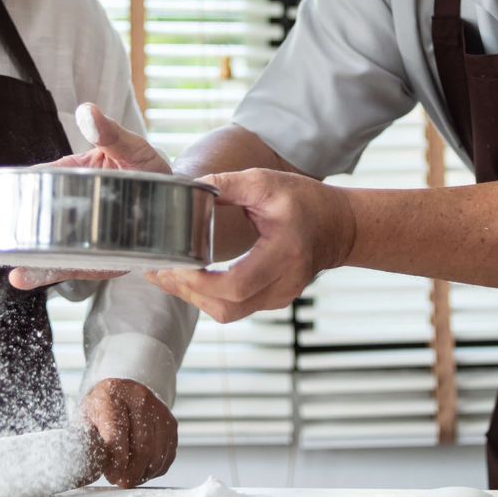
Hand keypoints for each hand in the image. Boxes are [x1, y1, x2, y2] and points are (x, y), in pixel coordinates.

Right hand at [9, 104, 170, 290]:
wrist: (181, 202)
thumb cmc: (153, 169)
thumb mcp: (132, 147)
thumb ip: (111, 134)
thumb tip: (88, 111)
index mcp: (76, 174)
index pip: (43, 177)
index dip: (23, 185)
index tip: (5, 191)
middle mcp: (74, 207)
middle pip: (39, 217)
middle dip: (19, 227)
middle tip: (0, 237)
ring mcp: (83, 235)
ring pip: (49, 246)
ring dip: (29, 257)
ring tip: (12, 268)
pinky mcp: (95, 259)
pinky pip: (68, 267)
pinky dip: (48, 274)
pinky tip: (26, 278)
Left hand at [79, 378, 177, 487]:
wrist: (121, 393)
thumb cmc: (101, 410)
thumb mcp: (85, 419)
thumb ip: (89, 441)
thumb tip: (93, 469)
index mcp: (111, 394)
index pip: (117, 431)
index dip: (116, 460)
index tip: (112, 476)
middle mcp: (139, 397)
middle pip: (142, 444)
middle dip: (132, 471)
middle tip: (121, 482)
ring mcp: (158, 409)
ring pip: (157, 452)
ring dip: (144, 472)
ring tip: (130, 478)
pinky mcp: (170, 422)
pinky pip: (167, 454)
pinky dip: (155, 468)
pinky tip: (142, 470)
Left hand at [145, 169, 353, 322]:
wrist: (339, 227)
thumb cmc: (306, 202)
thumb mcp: (266, 183)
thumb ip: (226, 185)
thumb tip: (187, 189)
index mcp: (283, 253)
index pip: (237, 284)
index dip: (200, 282)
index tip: (173, 265)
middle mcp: (283, 283)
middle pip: (227, 307)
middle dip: (187, 292)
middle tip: (158, 270)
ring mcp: (279, 297)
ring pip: (227, 313)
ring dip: (193, 297)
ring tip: (166, 275)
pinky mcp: (272, 301)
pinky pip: (234, 308)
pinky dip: (208, 296)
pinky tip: (190, 278)